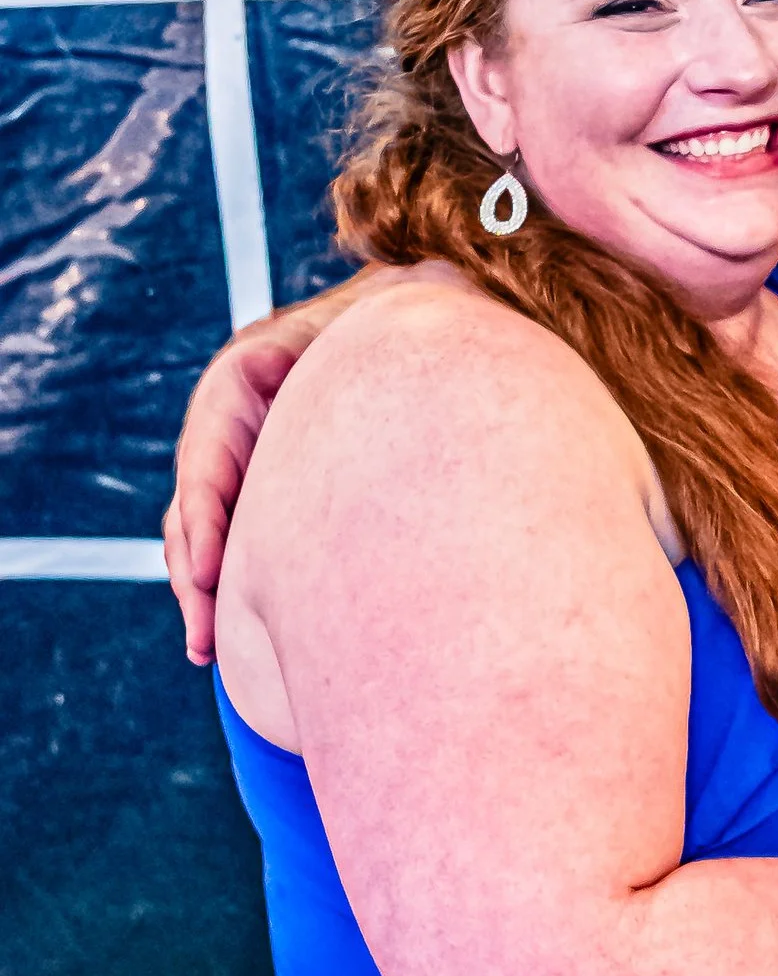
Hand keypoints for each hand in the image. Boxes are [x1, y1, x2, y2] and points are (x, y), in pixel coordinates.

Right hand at [161, 281, 367, 661]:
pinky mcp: (252, 494)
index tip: (208, 574)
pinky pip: (225, 543)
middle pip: (192, 514)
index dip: (204, 523)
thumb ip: (316, 362)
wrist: (386, 327)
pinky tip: (226, 637)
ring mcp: (232, 465)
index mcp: (232, 394)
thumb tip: (287, 378)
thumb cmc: (367, 334)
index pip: (205, 467)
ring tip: (205, 648)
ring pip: (199, 536)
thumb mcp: (344, 336)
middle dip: (193, 578)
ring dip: (199, 593)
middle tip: (204, 636)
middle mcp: (221, 434)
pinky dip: (222, 586)